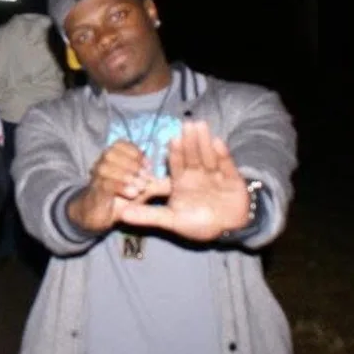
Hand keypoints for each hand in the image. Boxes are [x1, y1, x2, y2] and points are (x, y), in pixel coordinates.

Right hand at [66, 139, 167, 234]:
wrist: (99, 215)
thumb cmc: (121, 198)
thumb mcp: (141, 189)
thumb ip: (157, 183)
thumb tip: (177, 178)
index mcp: (113, 157)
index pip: (121, 143)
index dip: (135, 152)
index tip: (148, 165)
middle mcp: (102, 163)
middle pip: (112, 152)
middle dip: (132, 163)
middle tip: (146, 178)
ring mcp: (96, 177)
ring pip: (106, 166)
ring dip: (126, 175)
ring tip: (140, 187)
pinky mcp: (94, 191)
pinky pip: (104, 183)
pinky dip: (120, 186)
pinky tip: (132, 193)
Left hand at [117, 120, 250, 240]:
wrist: (228, 229)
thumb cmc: (199, 223)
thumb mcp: (172, 220)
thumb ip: (148, 216)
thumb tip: (122, 215)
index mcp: (181, 181)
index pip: (177, 164)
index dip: (175, 153)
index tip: (171, 139)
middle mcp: (197, 174)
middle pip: (192, 156)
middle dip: (190, 141)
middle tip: (186, 124)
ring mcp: (214, 175)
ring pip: (208, 156)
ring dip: (204, 142)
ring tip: (201, 125)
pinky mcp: (231, 178)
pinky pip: (226, 165)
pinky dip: (223, 155)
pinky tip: (218, 142)